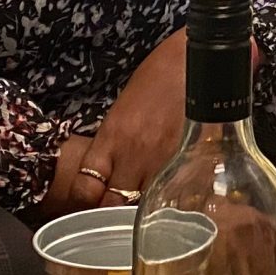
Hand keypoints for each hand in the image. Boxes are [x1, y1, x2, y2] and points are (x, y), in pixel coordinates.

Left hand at [36, 30, 190, 219]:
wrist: (190, 61)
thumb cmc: (155, 78)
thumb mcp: (121, 111)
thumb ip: (113, 144)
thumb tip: (108, 174)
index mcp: (110, 137)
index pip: (85, 188)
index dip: (85, 202)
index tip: (91, 204)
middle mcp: (132, 153)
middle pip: (112, 204)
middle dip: (111, 212)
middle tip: (115, 213)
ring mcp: (161, 159)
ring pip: (143, 204)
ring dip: (141, 208)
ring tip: (144, 208)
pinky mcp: (188, 161)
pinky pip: (173, 192)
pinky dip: (171, 199)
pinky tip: (172, 199)